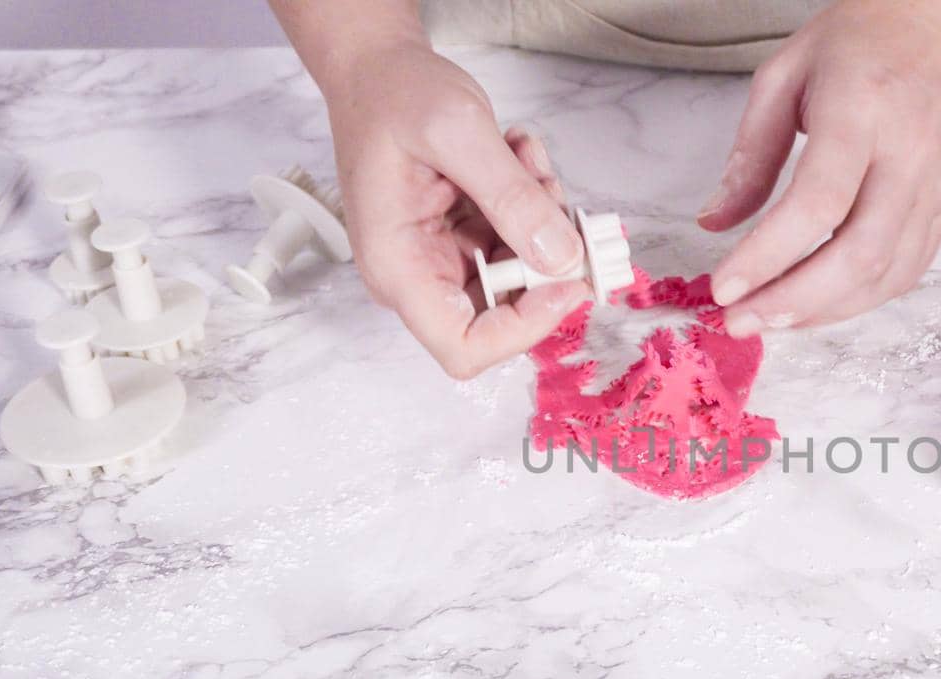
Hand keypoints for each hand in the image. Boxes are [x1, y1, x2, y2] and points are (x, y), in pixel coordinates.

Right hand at [322, 41, 588, 378]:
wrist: (375, 69)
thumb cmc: (391, 95)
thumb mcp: (457, 131)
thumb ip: (511, 197)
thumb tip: (561, 257)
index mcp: (398, 267)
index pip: (464, 348)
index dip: (524, 328)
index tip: (566, 281)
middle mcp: (419, 274)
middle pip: (503, 314)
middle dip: (543, 260)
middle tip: (548, 196)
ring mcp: (444, 258)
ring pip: (522, 274)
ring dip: (541, 220)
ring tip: (527, 163)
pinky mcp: (466, 239)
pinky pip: (519, 242)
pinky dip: (533, 203)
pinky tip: (519, 158)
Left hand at [698, 0, 940, 336]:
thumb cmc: (863, 42)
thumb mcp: (785, 74)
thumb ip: (751, 153)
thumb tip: (715, 222)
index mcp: (863, 109)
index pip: (817, 202)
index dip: (768, 255)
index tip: (724, 286)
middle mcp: (908, 154)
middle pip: (858, 253)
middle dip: (793, 301)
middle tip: (740, 321)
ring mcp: (934, 187)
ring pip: (884, 274)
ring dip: (822, 312)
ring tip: (768, 320)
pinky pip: (905, 272)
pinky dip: (856, 302)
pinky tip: (814, 307)